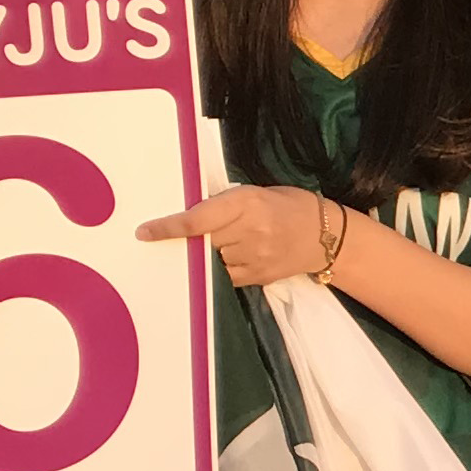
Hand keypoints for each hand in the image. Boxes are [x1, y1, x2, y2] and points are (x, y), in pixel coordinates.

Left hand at [136, 183, 333, 286]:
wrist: (325, 235)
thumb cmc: (287, 206)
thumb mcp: (255, 193)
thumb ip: (223, 206)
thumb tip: (187, 220)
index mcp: (247, 202)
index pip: (197, 219)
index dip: (168, 228)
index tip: (144, 233)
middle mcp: (250, 231)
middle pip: (201, 243)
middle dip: (193, 241)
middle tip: (193, 236)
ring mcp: (255, 257)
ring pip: (211, 262)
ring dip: (209, 255)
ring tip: (229, 244)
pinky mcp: (258, 277)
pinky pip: (225, 277)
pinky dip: (221, 269)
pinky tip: (235, 258)